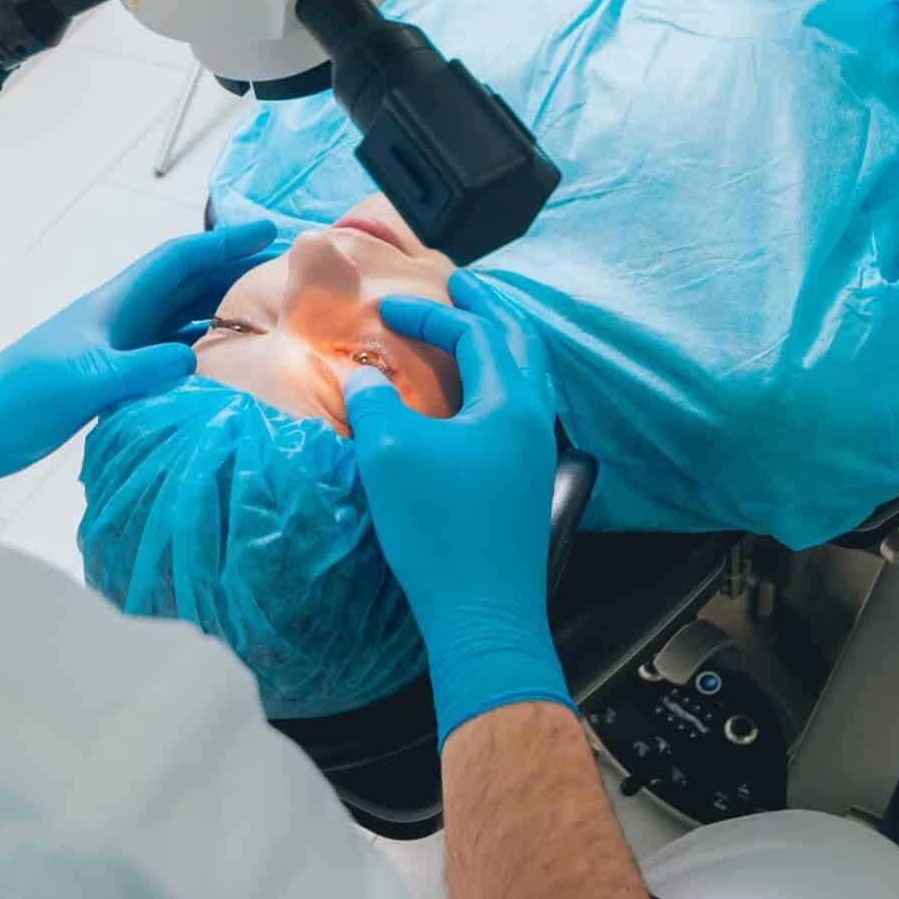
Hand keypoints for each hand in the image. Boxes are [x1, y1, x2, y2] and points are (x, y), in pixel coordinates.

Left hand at [0, 220, 275, 516]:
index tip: (268, 229)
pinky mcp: (115, 375)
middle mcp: (122, 317)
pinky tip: (227, 362)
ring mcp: (119, 345)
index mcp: (115, 305)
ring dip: (223, 309)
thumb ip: (138, 370)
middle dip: (235, 269)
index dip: (223, 242)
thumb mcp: (83, 381)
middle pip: (189, 282)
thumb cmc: (19, 396)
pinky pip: (170, 352)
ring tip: (270, 313)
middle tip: (286, 269)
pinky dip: (202, 350)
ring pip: (183, 315)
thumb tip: (193, 361)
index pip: (179, 260)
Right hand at [344, 271, 567, 744]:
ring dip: (498, 344)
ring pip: (526, 377)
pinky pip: (518, 409)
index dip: (430, 313)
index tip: (387, 308)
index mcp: (511, 402)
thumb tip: (362, 377)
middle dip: (489, 309)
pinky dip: (495, 382)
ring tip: (469, 330)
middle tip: (461, 285)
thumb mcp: (390, 454)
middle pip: (520, 342)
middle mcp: (534, 420)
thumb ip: (374, 402)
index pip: (476, 333)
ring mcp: (535, 455)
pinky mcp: (525, 485)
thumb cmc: (439, 528)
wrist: (483, 613)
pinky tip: (469, 399)